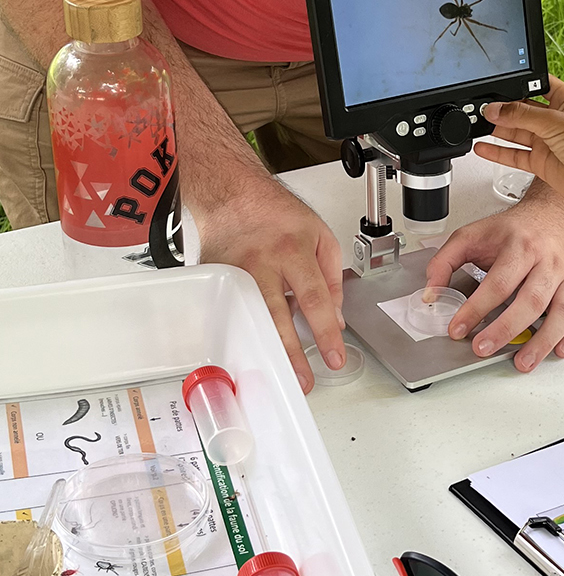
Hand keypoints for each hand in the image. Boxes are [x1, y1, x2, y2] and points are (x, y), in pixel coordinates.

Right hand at [194, 161, 343, 392]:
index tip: (334, 357)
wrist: (232, 194)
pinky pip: (229, 311)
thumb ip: (331, 277)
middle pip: (278, 316)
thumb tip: (333, 318)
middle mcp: (262, 263)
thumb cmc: (276, 213)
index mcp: (293, 251)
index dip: (325, 333)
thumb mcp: (320, 234)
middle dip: (292, 353)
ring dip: (265, 351)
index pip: (314, 299)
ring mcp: (234, 273)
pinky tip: (249, 353)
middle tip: (303, 381)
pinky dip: (240, 333)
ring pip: (250, 319)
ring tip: (278, 376)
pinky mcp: (216, 279)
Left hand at [424, 189, 563, 370]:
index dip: (476, 309)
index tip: (458, 329)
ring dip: (544, 340)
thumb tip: (431, 293)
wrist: (557, 214)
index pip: (498, 282)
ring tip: (523, 362)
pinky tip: (562, 349)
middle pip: (531, 300)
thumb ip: (445, 261)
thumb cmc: (517, 229)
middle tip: (484, 348)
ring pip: (563, 311)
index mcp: (521, 246)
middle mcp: (550, 261)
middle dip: (506, 329)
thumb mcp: (473, 234)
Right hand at [474, 77, 563, 211]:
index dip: (518, 84)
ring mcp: (547, 142)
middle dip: (502, 109)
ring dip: (497, 129)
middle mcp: (555, 120)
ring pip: (516, 133)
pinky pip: (515, 155)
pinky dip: (498, 152)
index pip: (537, 85)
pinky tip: (483, 147)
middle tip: (481, 108)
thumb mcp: (554, 121)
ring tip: (477, 124)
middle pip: (522, 110)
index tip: (497, 85)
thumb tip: (496, 109)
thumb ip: (521, 115)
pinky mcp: (541, 162)